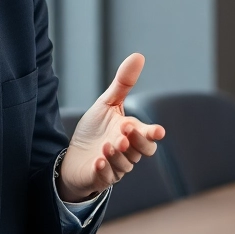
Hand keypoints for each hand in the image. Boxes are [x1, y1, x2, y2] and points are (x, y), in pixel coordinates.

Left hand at [57, 53, 165, 202]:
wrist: (75, 156)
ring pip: (125, 164)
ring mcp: (116, 167)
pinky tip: (98, 161)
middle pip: (143, 151)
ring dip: (118, 154)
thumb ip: (124, 83)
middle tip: (125, 128)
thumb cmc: (96, 130)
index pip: (149, 136)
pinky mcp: (100, 177)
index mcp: (133, 134)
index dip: (153, 134)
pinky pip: (106, 177)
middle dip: (136, 141)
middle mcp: (129, 152)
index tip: (158, 130)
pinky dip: (104, 170)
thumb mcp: (108, 104)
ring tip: (108, 144)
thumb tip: (138, 56)